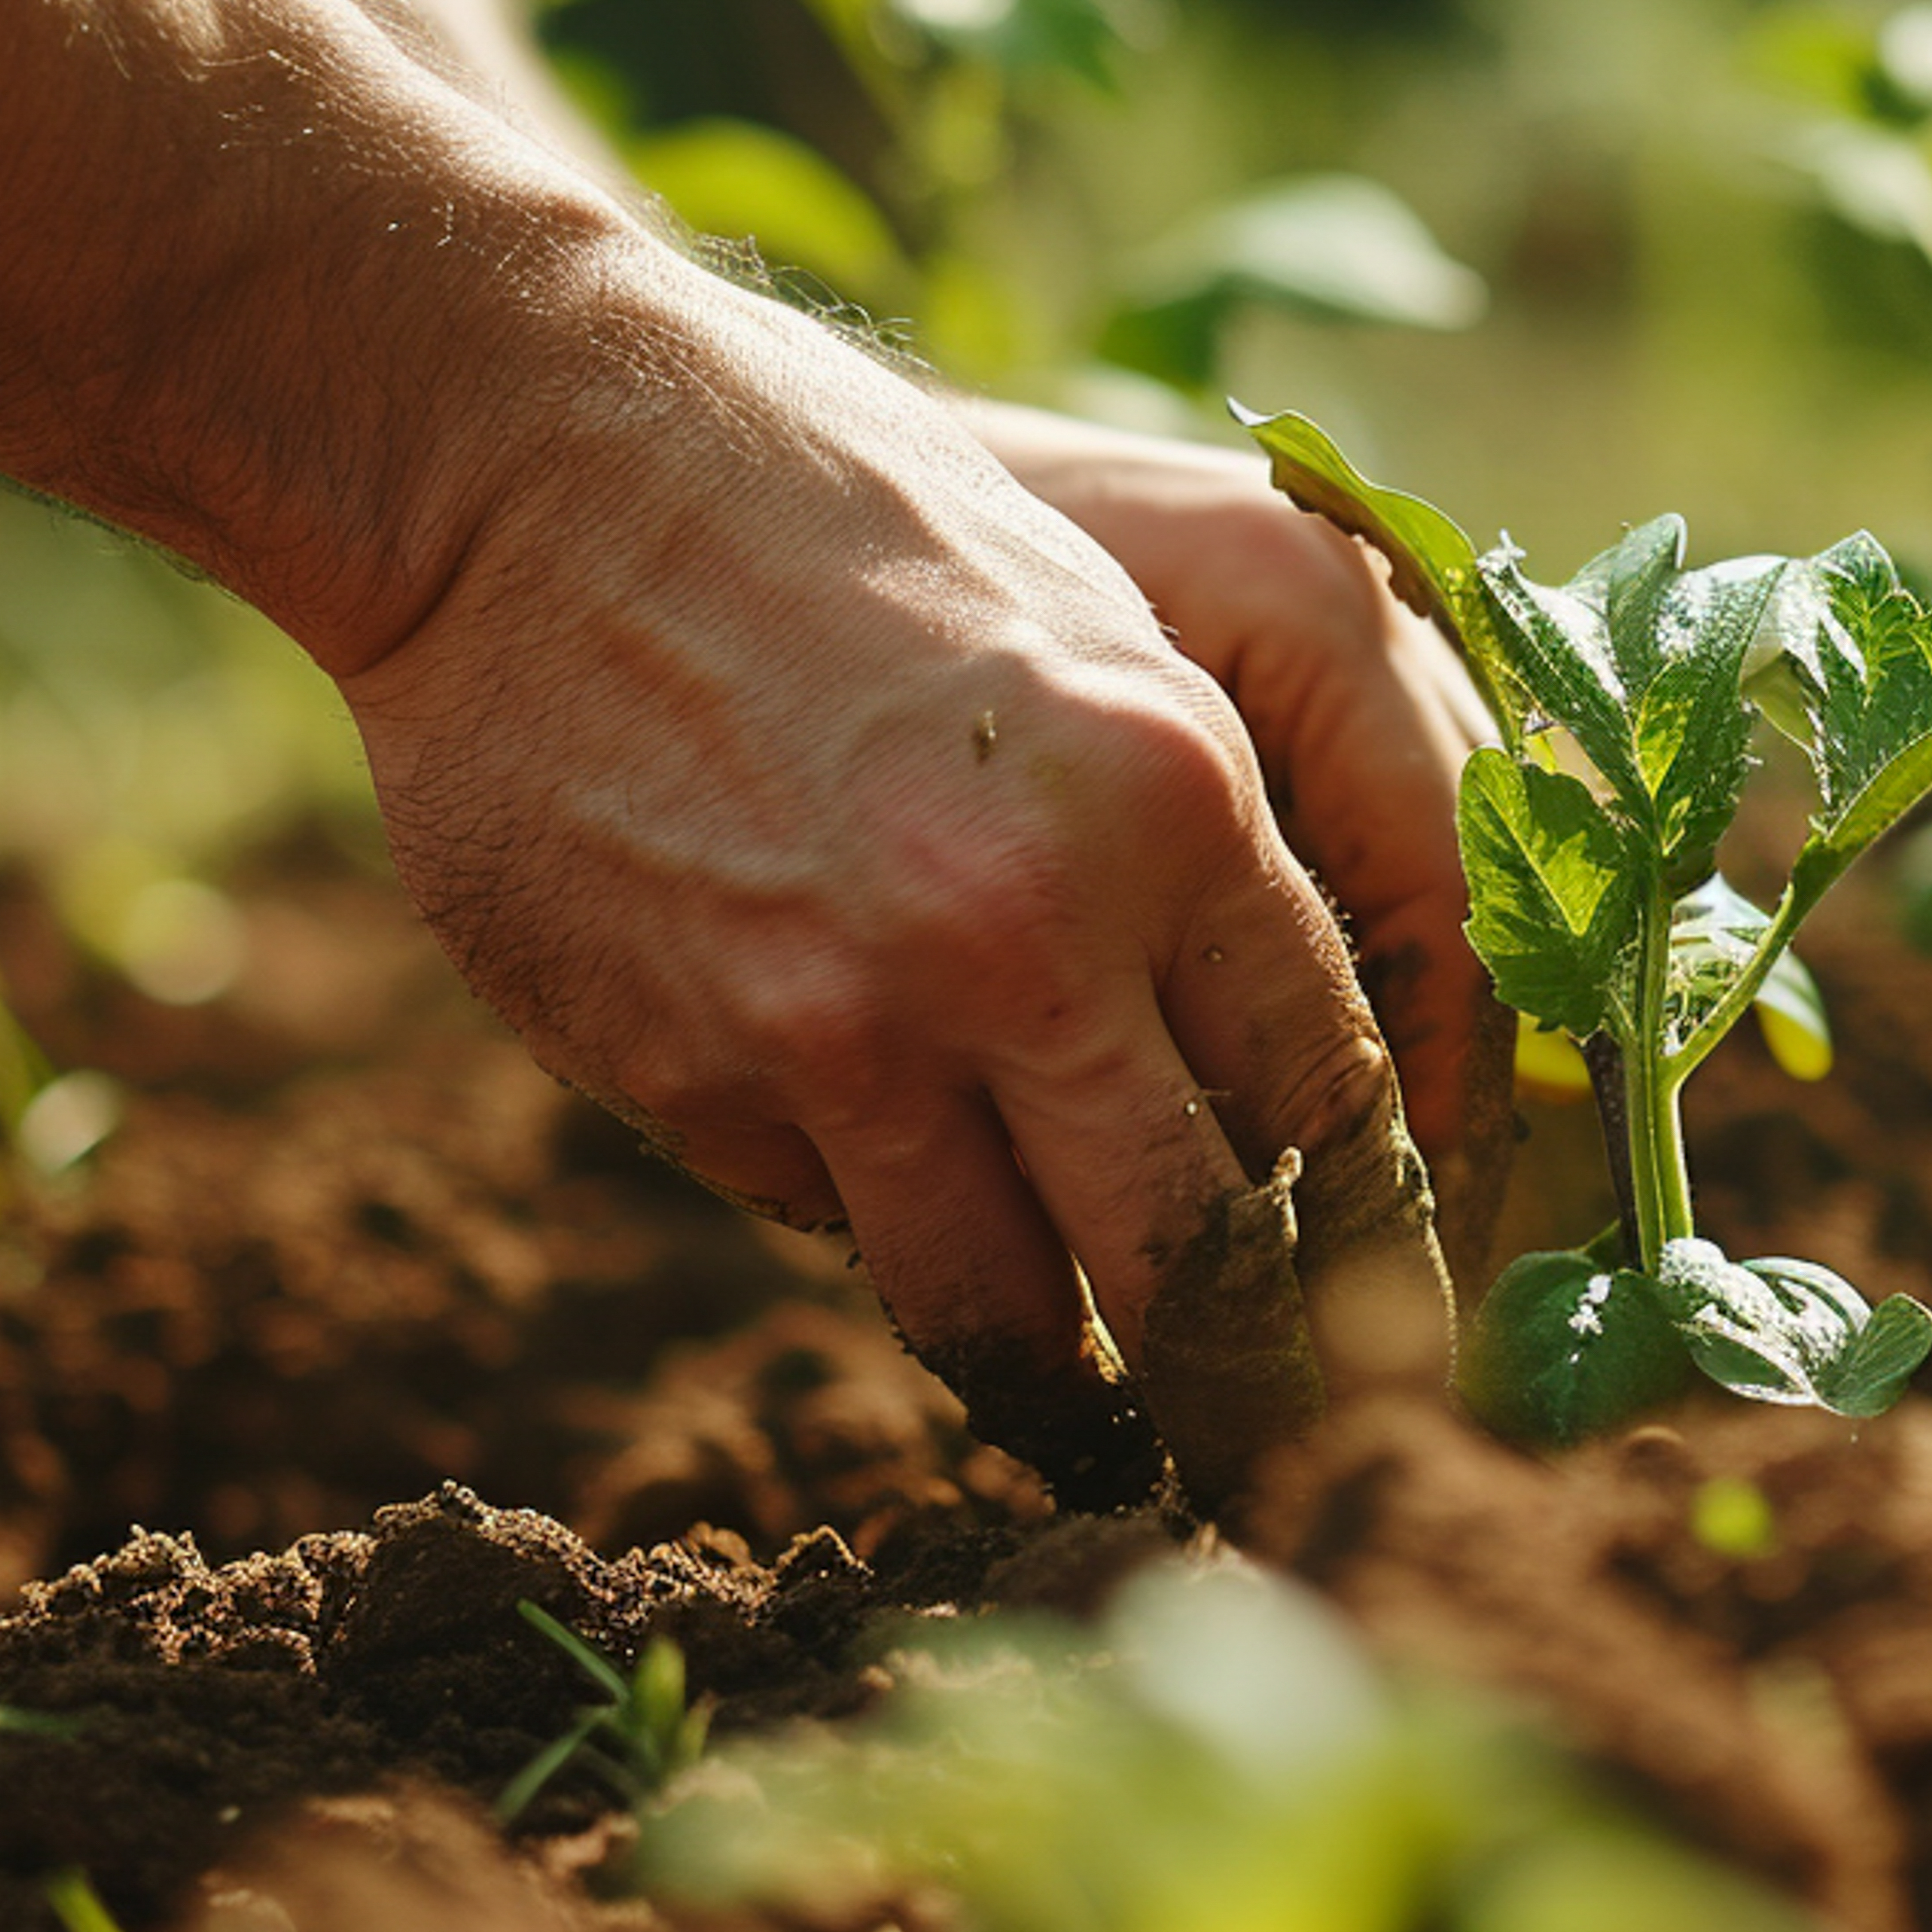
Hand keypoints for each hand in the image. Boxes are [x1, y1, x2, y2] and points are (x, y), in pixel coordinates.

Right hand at [331, 287, 1441, 1494]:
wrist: (542, 475)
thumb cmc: (854, 536)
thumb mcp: (1107, 637)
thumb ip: (1205, 863)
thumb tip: (1284, 1088)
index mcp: (1179, 801)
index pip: (1332, 1095)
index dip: (1371, 1234)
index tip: (1389, 1317)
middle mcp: (1033, 930)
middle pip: (1200, 1254)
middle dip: (1257, 1386)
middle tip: (1285, 1456)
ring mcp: (853, 1021)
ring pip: (1011, 1309)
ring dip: (1067, 1394)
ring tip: (1103, 1435)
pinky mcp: (703, 1071)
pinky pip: (839, 1223)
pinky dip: (878, 1222)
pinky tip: (871, 1166)